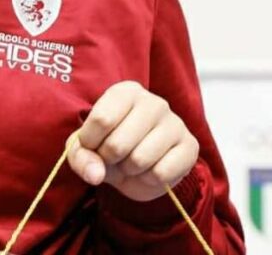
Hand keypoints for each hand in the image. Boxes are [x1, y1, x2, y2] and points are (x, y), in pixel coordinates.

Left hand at [66, 81, 198, 201]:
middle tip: (114, 157)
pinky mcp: (190, 146)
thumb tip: (95, 174)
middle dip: (110, 160)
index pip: (101, 120)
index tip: (93, 145)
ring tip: (131, 162)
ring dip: (129, 170)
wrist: (140, 168)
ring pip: (140, 160)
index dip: (90, 142)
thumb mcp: (86, 148)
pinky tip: (151, 169)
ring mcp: (175, 123)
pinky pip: (161, 174)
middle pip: (118, 143)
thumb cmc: (109, 147)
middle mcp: (154, 102)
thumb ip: (81, 157)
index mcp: (126, 92)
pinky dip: (149, 180)